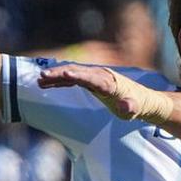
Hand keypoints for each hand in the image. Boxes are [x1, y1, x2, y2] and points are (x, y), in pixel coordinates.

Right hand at [39, 64, 167, 121]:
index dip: (79, 76)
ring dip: (56, 76)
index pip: (92, 78)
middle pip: (78, 72)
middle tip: (42, 76)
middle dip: (60, 73)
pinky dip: (60, 80)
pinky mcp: (91, 81)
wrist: (142, 99)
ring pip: (72, 73)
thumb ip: (130, 107)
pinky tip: (46, 83)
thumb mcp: (135, 108)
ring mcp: (95, 77)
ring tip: (39, 80)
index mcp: (110, 82)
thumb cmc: (137, 105)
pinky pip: (73, 79)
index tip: (65, 74)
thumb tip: (126, 106)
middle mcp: (101, 76)